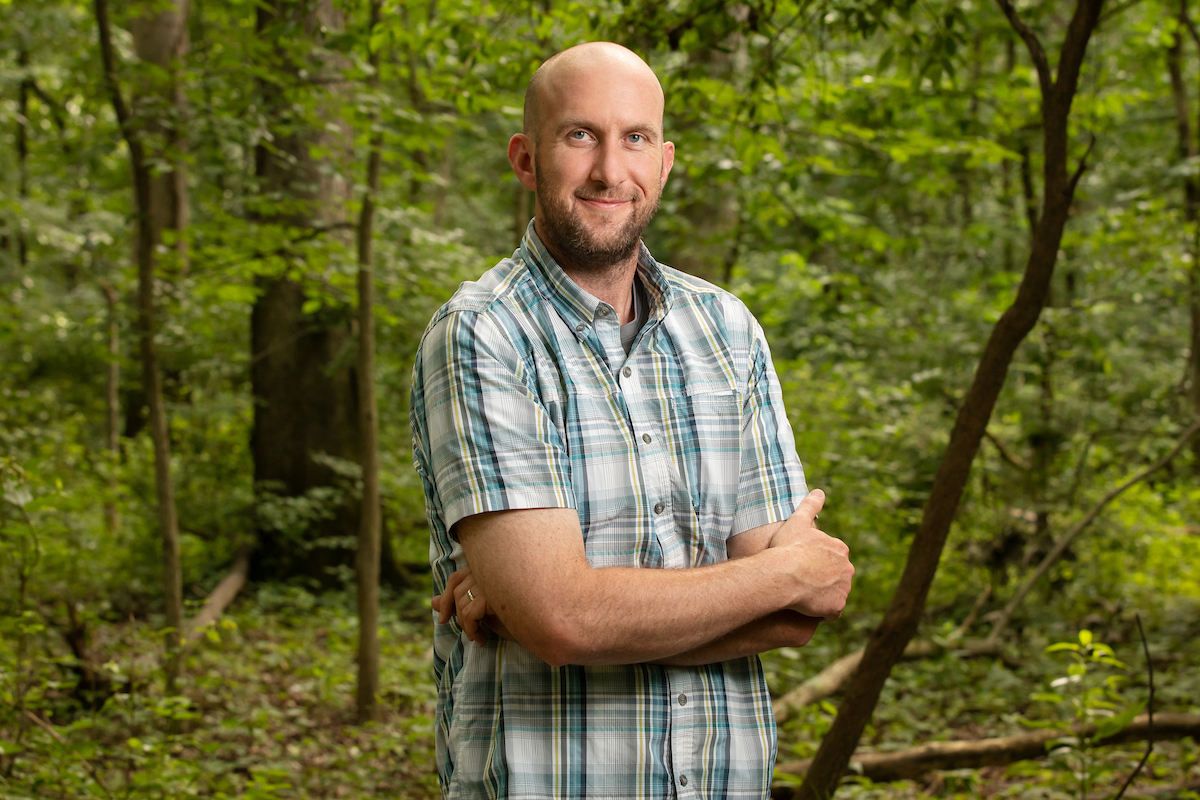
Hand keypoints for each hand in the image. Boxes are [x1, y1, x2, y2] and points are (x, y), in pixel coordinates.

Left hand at [432, 566, 511, 645]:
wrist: (541, 625)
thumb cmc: (515, 615)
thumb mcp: (483, 609)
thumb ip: (457, 603)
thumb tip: (430, 602)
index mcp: (488, 569)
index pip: (455, 578)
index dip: (445, 598)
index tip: (443, 619)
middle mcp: (489, 570)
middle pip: (456, 591)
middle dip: (456, 616)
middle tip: (469, 634)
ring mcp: (492, 581)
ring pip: (462, 605)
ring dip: (467, 627)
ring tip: (478, 638)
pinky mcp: (493, 595)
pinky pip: (469, 614)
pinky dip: (472, 631)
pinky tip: (482, 640)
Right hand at [768, 489, 853, 620]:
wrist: (783, 573)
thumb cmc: (788, 547)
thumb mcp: (797, 521)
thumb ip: (810, 506)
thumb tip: (819, 491)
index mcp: (840, 549)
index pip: (832, 559)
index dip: (816, 563)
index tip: (802, 565)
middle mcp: (848, 568)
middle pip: (836, 577)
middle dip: (823, 580)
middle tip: (802, 582)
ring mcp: (843, 589)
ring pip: (834, 595)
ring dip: (823, 596)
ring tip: (803, 596)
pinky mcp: (837, 607)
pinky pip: (831, 612)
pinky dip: (822, 612)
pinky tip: (807, 608)